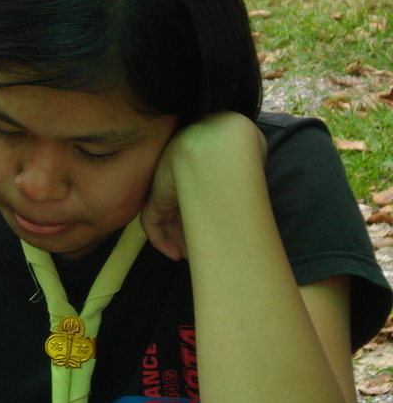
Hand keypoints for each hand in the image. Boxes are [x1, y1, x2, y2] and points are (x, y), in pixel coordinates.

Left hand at [141, 112, 266, 262]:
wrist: (219, 144)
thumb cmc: (238, 152)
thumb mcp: (244, 160)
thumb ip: (243, 174)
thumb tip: (250, 195)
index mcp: (198, 167)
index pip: (196, 196)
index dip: (205, 218)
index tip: (216, 236)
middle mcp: (180, 176)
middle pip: (181, 210)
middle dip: (192, 234)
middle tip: (204, 253)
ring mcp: (166, 186)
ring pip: (168, 220)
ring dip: (181, 241)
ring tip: (195, 258)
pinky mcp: (156, 197)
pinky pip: (152, 223)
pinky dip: (161, 241)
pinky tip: (176, 255)